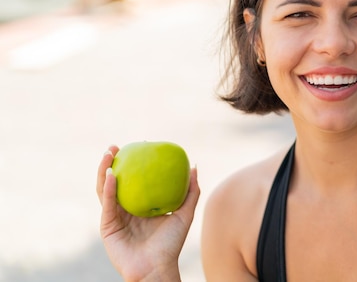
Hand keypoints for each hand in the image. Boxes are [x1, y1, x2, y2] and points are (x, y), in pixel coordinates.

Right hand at [96, 146, 200, 281]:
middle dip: (111, 163)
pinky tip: (111, 175)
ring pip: (104, 190)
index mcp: (139, 206)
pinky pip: (107, 204)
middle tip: (115, 146)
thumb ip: (190, 192)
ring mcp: (114, 218)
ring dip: (104, 171)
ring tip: (109, 154)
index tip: (135, 146)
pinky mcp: (107, 227)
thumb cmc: (171, 245)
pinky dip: (108, 189)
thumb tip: (194, 166)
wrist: (157, 268)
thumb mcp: (184, 214)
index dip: (130, 164)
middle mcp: (124, 210)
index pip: (132, 181)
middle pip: (113, 182)